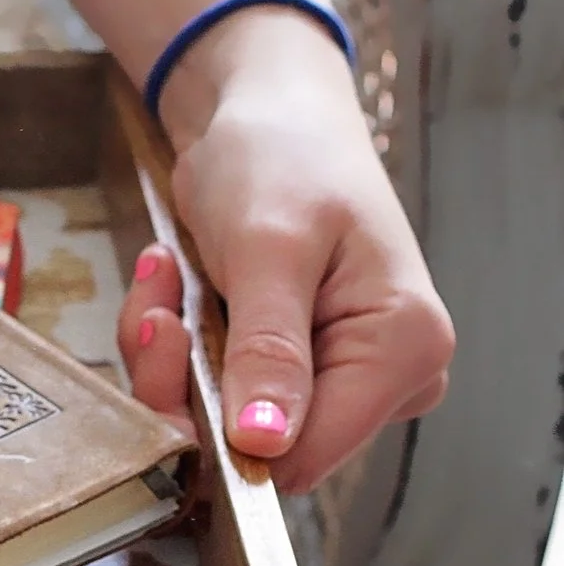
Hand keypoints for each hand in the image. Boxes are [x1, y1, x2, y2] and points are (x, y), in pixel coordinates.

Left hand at [120, 12, 453, 493]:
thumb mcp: (269, 248)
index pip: (308, 453)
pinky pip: (207, 383)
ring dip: (169, 349)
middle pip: (258, 443)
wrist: (264, 112)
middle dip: (184, 377)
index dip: (225, 431)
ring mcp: (333, 373)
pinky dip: (171, 337)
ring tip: (164, 273)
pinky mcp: (287, 363)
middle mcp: (382, 377)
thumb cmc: (281, 159)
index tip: (171, 348)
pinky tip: (169, 276)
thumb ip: (270, 350)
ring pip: (219, 416)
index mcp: (404, 351)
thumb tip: (265, 445)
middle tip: (160, 300)